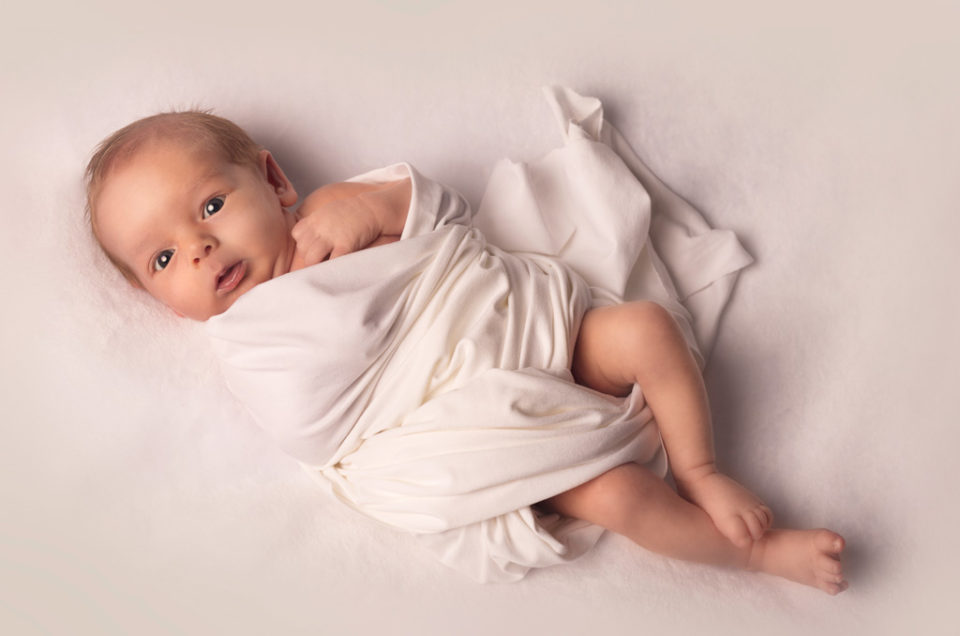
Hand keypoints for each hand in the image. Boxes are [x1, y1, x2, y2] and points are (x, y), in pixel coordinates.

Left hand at [290, 178, 409, 267]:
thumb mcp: (328, 210)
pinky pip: (331, 261)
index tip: (313, 247)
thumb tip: (306, 234)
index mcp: (315, 219)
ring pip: (311, 258)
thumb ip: (316, 222)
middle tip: (321, 259)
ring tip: (326, 266)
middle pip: (302, 249)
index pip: (297, 235)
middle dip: (309, 256)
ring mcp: (332, 237)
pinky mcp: (345, 245)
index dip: (304, 243)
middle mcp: (320, 228)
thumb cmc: (352, 211)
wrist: (372, 209)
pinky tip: (336, 267)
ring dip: (317, 265)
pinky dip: (332, 267)